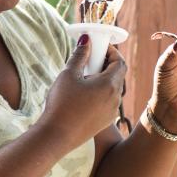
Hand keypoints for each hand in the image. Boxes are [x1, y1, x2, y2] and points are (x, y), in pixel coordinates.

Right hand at [39, 35, 127, 149]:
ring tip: (82, 79)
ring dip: (102, 80)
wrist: (57, 135)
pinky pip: (106, 102)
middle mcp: (115, 98)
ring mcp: (111, 112)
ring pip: (111, 90)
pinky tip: (81, 97)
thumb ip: (79, 56)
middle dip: (105, 64)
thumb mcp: (68, 75)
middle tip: (88, 60)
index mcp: (109, 84)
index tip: (98, 47)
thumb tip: (86, 41)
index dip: (111, 51)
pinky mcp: (104, 121)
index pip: (119, 62)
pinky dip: (99, 94)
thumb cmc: (62, 104)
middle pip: (117, 75)